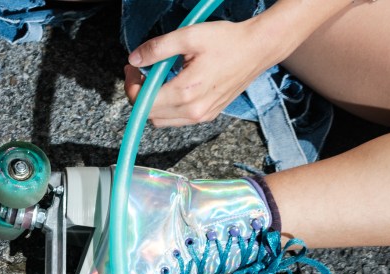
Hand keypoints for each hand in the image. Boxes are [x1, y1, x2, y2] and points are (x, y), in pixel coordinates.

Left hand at [124, 19, 284, 126]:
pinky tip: (172, 85)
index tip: (132, 68)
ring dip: (153, 103)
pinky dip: (168, 106)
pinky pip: (178, 119)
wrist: (258, 48)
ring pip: (162, 120)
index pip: (143, 103)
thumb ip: (158, 48)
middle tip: (141, 71)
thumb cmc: (228, 41)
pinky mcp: (208, 115)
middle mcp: (194, 110)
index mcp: (187, 92)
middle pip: (149, 115)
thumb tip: (135, 59)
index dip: (131, 85)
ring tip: (156, 78)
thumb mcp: (189, 36)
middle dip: (139, 94)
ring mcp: (202, 116)